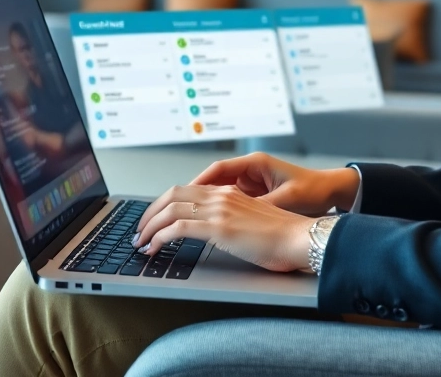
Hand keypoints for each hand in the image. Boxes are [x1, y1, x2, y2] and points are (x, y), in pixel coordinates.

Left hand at [132, 184, 314, 272]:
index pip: (186, 191)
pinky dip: (159, 237)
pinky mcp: (219, 226)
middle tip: (140, 231)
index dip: (164, 204)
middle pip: (172, 195)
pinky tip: (154, 248)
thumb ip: (231, 223)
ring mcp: (219, 209)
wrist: (300, 238)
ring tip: (141, 243)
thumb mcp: (251, 223)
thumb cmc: (283, 237)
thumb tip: (213, 236)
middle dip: (149, 214)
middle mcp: (221, 195)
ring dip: (149, 227)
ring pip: (169, 210)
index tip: (154, 220)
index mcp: (229, 192)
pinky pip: (177, 228)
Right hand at [190, 152, 360, 215]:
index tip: (183, 195)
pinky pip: (230, 200)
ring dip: (204, 203)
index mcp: (255, 164)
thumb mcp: (285, 198)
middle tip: (176, 209)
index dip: (198, 182)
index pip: (217, 169)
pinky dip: (218, 210)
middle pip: (213, 179)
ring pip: (219, 191)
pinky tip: (209, 222)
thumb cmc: (313, 190)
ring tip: (187, 218)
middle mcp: (251, 170)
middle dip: (194, 194)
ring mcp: (253, 182)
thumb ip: (261, 205)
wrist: (333, 192)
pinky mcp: (256, 194)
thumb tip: (239, 215)